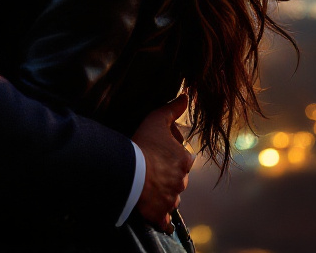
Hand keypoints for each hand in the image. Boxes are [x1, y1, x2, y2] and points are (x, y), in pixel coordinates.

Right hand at [131, 93, 194, 231]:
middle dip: (168, 175)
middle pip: (177, 178)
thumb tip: (186, 97)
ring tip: (147, 186)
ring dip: (163, 193)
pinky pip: (163, 219)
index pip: (183, 158)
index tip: (157, 152)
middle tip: (151, 168)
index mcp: (184, 161)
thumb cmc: (143, 144)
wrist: (129, 171)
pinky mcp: (160, 213)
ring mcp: (171, 199)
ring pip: (171, 197)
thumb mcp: (157, 120)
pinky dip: (160, 217)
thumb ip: (173, 109)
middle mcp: (181, 182)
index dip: (171, 154)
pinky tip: (153, 211)